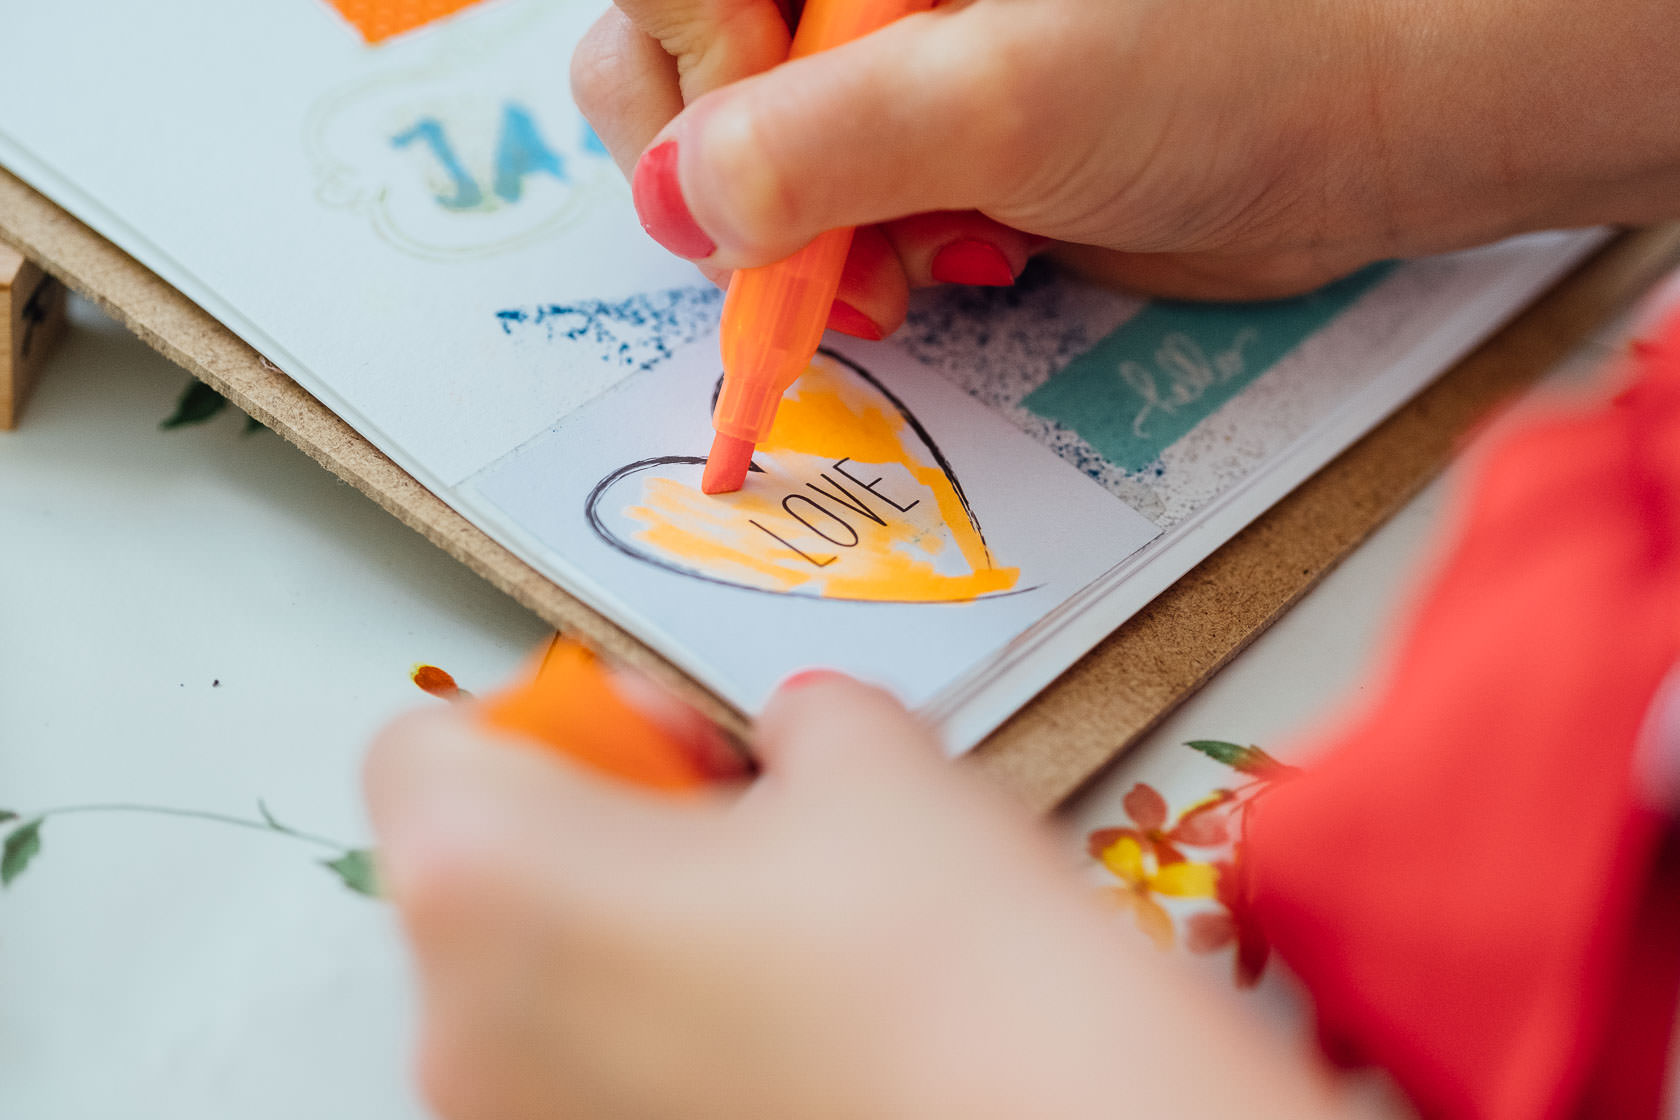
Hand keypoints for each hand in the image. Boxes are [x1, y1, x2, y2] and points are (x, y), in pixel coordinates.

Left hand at [366, 671, 1346, 1119]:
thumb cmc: (946, 972)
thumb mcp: (876, 763)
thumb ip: (795, 720)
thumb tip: (793, 742)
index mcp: (485, 878)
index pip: (426, 745)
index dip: (565, 716)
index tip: (676, 740)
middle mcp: (461, 1027)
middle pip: (482, 869)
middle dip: (612, 826)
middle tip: (754, 828)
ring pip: (542, 983)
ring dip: (644, 934)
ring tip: (803, 935)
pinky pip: (594, 1074)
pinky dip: (669, 1034)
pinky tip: (810, 1028)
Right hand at [574, 0, 1679, 331]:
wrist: (1366, 126)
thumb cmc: (1232, 67)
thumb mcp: (1007, 99)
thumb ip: (821, 141)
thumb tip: (674, 202)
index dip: (683, 60)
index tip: (754, 146)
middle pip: (670, 62)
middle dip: (727, 179)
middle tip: (817, 252)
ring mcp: (877, 58)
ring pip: (736, 156)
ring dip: (793, 242)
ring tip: (895, 274)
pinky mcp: (917, 140)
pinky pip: (815, 212)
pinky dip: (850, 262)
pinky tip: (943, 265)